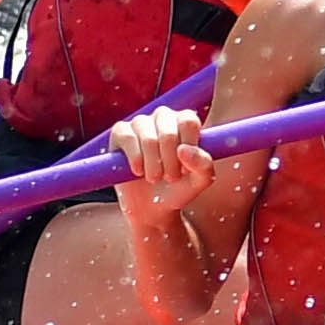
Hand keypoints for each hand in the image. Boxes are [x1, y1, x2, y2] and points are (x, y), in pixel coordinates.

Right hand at [105, 104, 227, 214]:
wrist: (152, 207)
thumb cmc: (178, 188)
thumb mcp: (199, 181)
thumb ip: (204, 165)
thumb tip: (184, 150)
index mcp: (185, 121)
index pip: (189, 122)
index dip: (188, 148)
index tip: (186, 169)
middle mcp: (163, 117)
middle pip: (169, 132)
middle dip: (170, 162)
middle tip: (170, 178)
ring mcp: (140, 122)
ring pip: (148, 138)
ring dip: (153, 165)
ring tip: (155, 178)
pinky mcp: (120, 132)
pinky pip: (128, 138)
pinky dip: (135, 159)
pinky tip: (138, 171)